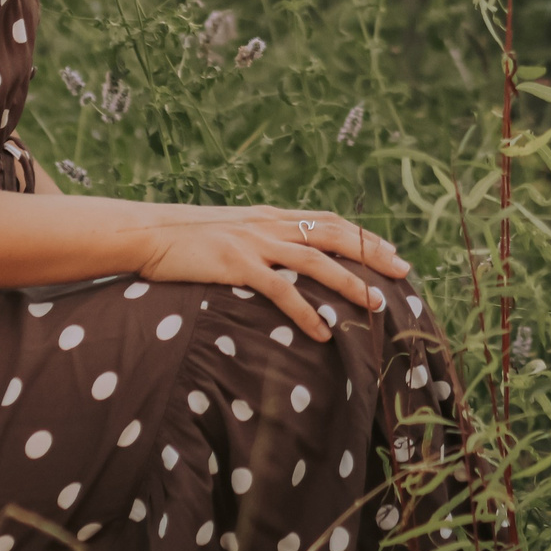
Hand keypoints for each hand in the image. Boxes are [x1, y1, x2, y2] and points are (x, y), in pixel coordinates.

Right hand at [134, 205, 412, 342]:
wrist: (148, 232)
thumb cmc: (186, 239)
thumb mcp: (230, 231)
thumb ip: (258, 240)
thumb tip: (281, 259)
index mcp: (270, 217)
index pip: (328, 220)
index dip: (362, 236)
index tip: (390, 251)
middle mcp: (269, 225)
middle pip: (334, 235)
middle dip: (372, 254)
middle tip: (402, 272)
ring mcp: (254, 244)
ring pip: (316, 261)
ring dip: (349, 284)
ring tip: (375, 305)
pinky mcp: (237, 266)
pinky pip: (280, 290)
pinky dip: (305, 312)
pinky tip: (323, 333)